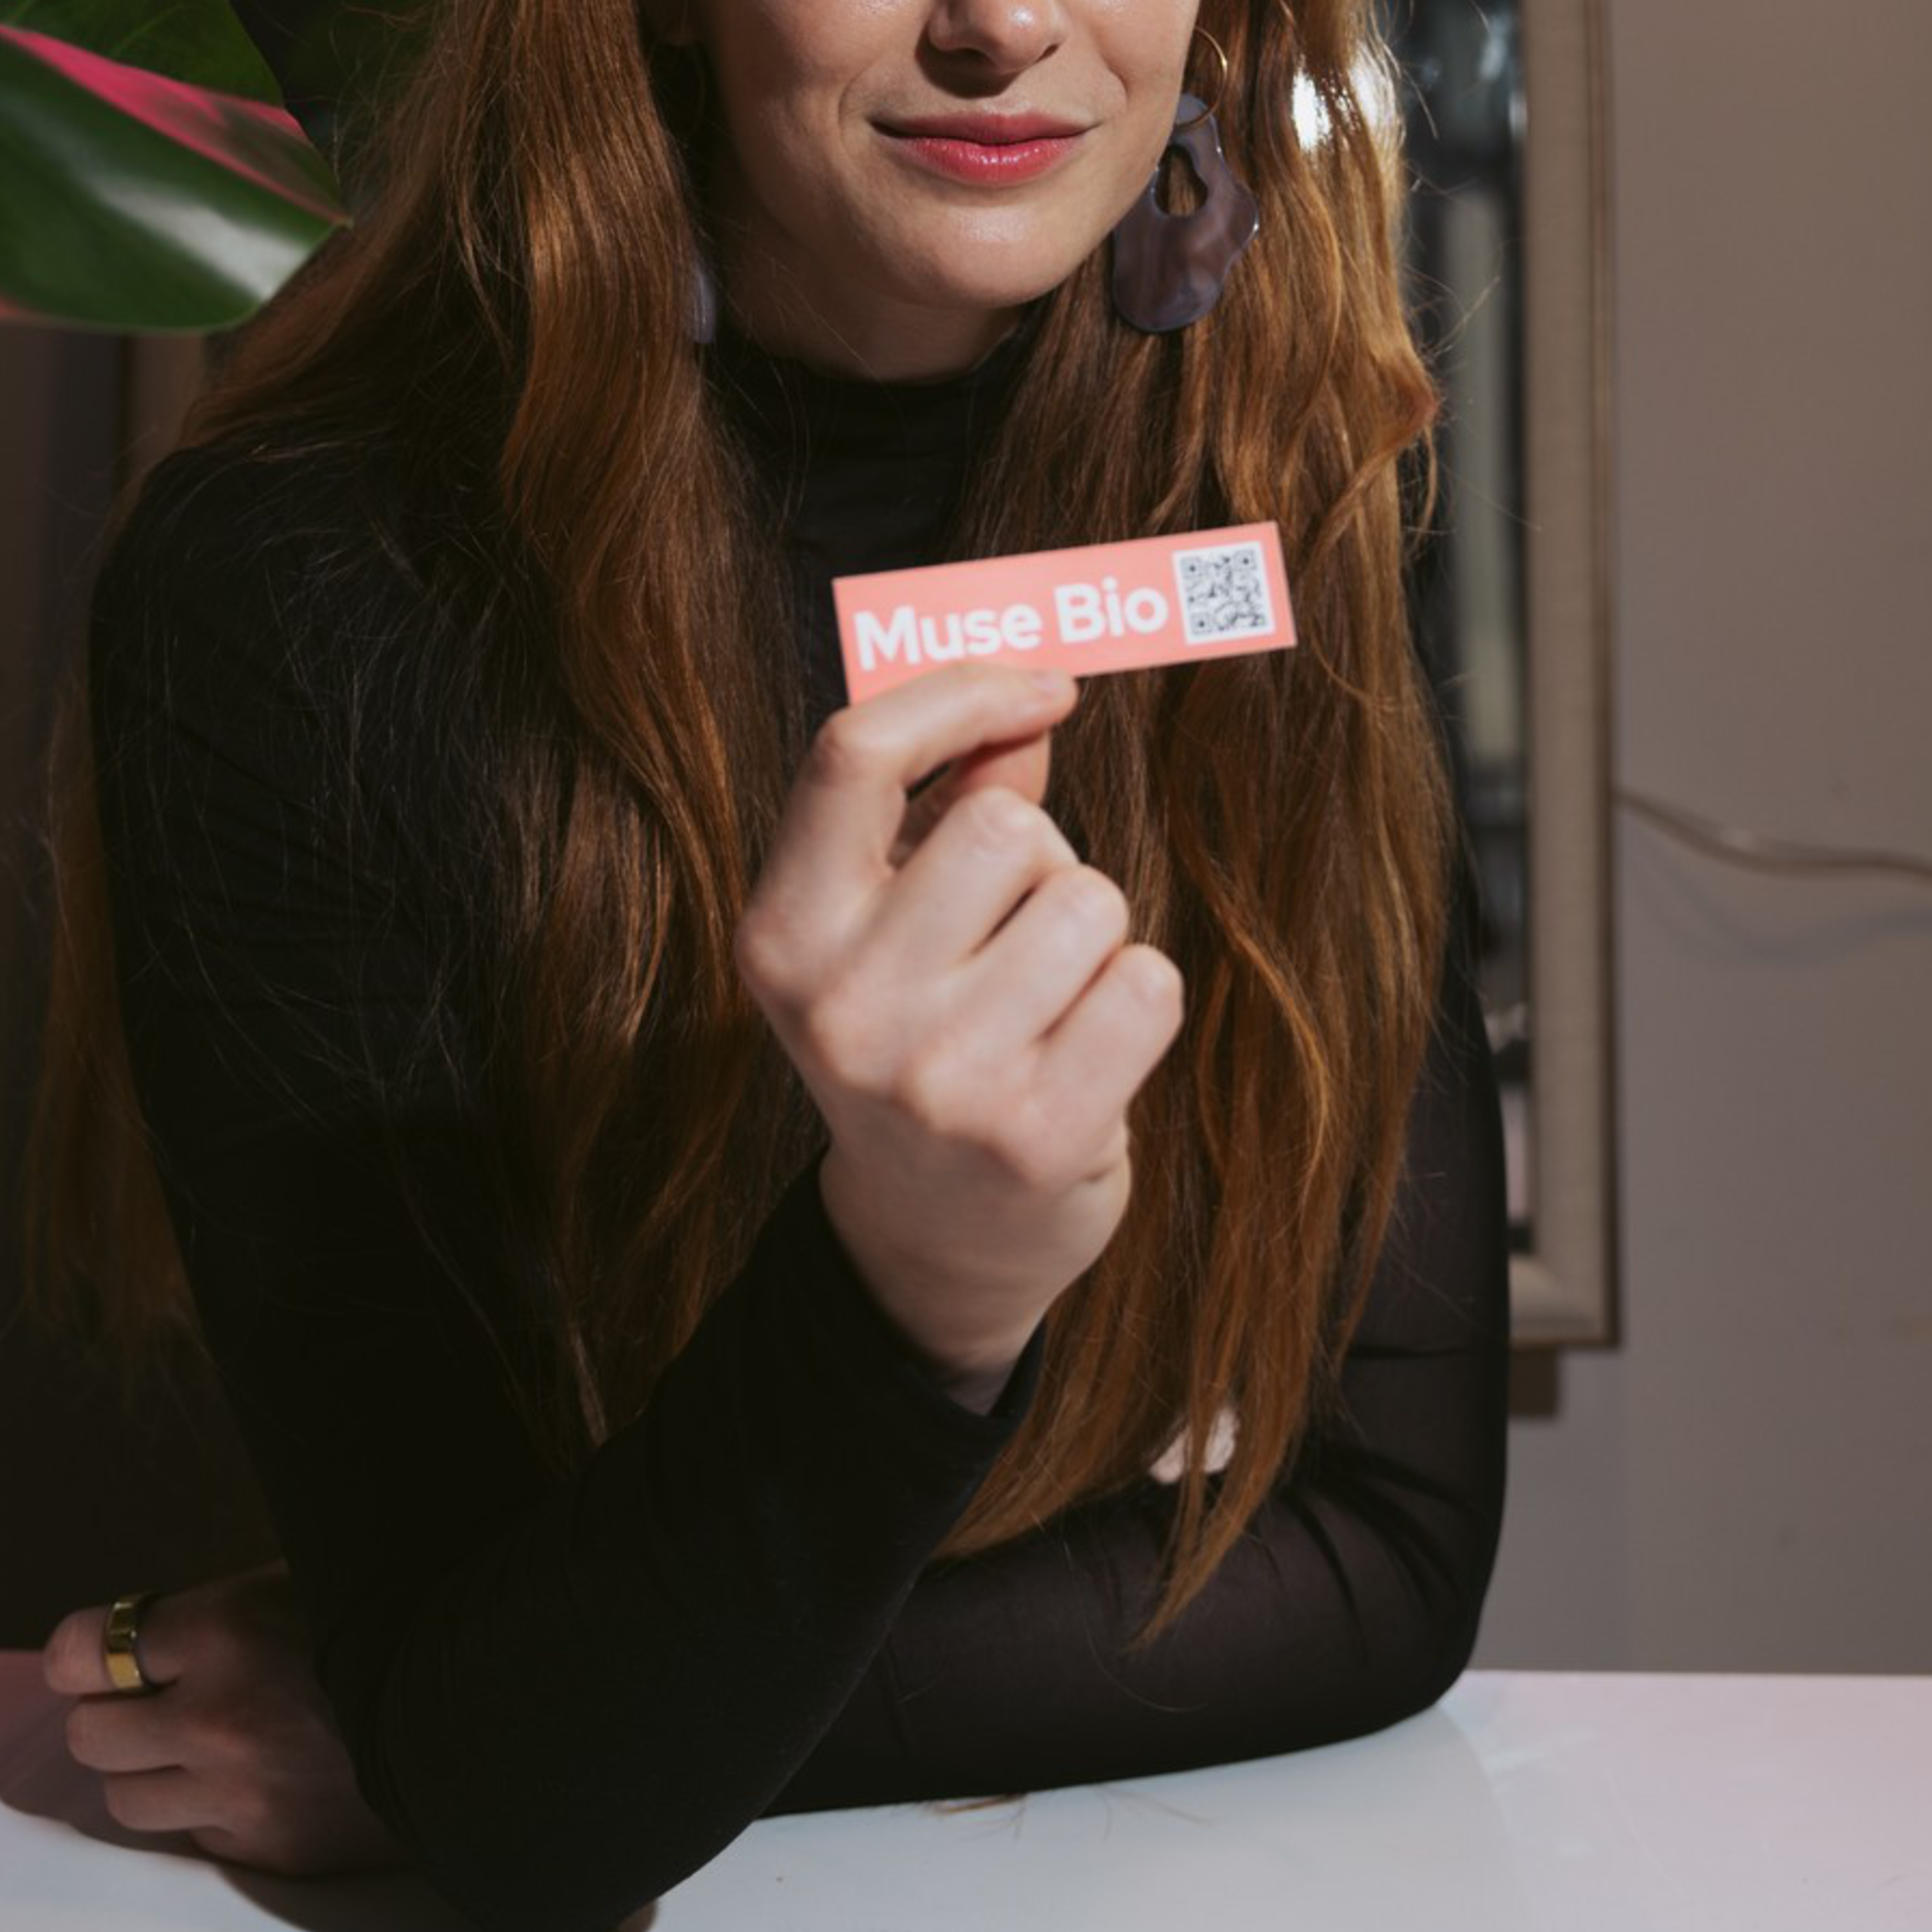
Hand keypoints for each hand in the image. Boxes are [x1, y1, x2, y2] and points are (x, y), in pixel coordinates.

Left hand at [40, 1560, 409, 1875]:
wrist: (479, 1715)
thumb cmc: (379, 1627)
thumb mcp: (292, 1584)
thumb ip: (210, 1614)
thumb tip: (132, 1638)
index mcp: (220, 1631)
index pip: (78, 1651)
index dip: (77, 1652)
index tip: (91, 1656)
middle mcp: (214, 1720)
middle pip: (88, 1735)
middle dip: (108, 1715)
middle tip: (143, 1704)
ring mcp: (239, 1797)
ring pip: (126, 1801)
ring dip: (148, 1773)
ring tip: (193, 1751)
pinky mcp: (268, 1853)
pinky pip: (195, 1840)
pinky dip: (209, 1815)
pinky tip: (253, 1786)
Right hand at [733, 657, 1185, 1391]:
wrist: (934, 1241)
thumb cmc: (924, 1039)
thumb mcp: (893, 924)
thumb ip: (951, 803)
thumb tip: (1030, 701)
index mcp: (783, 934)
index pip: (853, 753)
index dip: (962, 692)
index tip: (1045, 690)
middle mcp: (841, 1006)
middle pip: (1006, 826)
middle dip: (1043, 862)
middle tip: (1016, 938)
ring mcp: (936, 1080)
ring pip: (1090, 901)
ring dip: (1093, 937)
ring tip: (1045, 1005)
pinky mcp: (1036, 1137)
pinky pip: (1148, 983)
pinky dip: (1140, 1000)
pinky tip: (1088, 1052)